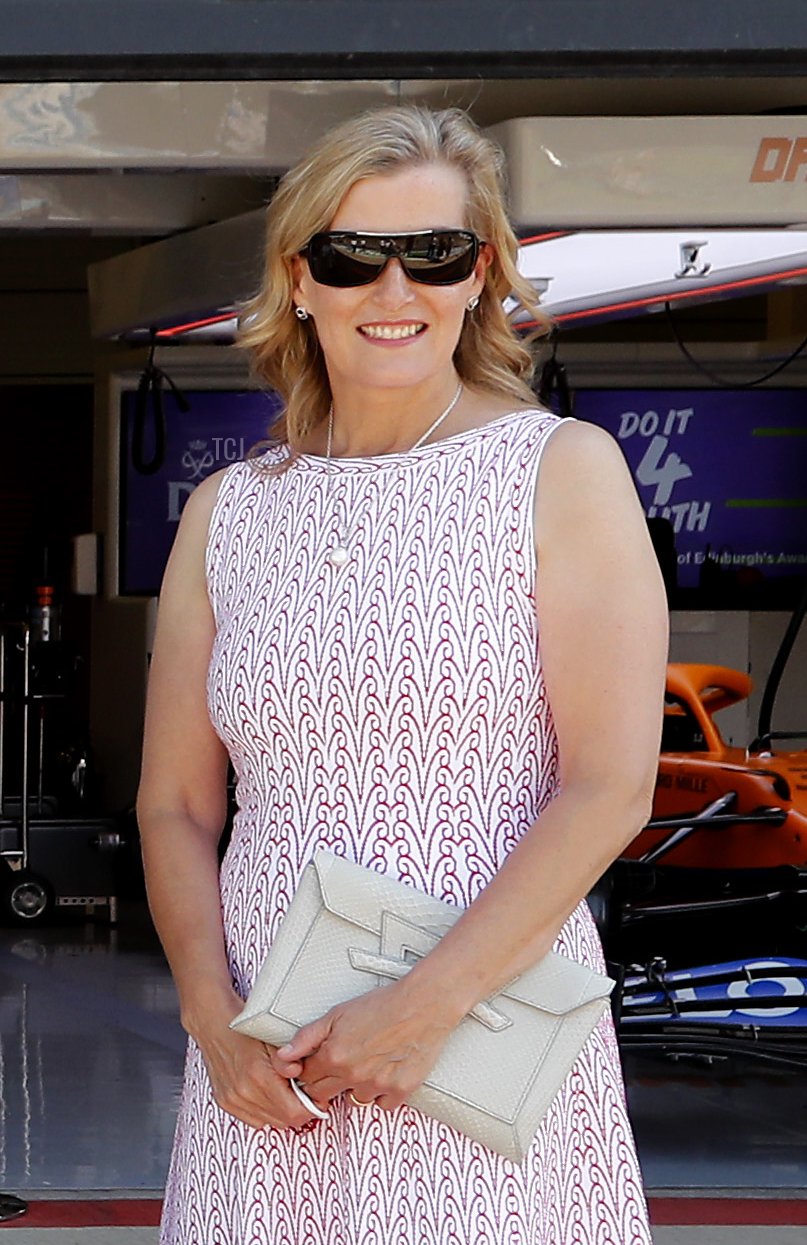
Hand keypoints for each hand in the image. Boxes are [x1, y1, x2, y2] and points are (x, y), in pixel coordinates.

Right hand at [193, 994, 325, 1129]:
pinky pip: (253, 1120)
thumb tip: (300, 1074)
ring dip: (280, 1111)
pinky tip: (267, 1094)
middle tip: (302, 1092)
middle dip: (297, 1109)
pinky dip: (264, 1112)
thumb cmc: (245, 1029)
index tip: (316, 1099)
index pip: (294, 1113)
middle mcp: (244, 1093)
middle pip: (283, 1121)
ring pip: (269, 1122)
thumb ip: (290, 1058)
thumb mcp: (274, 1037)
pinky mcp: (225, 1102)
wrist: (215, 1024)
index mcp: (260, 1076)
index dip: (310, 1108)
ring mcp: (233, 1100)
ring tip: (284, 1091)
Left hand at [270, 982, 454, 1111]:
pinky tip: (385, 1073)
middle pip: (324, 1095)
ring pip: (353, 1101)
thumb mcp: (337, 1013)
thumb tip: (283, 1056)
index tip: (318, 1064)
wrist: (422, 1004)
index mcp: (333, 1056)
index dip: (310, 1070)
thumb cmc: (381, 1004)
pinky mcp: (400, 1091)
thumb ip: (307, 1036)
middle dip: (326, 1082)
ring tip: (366, 1065)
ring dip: (354, 1088)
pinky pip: (382, 1105)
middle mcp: (352, 1075)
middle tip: (341, 1064)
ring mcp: (377, 1086)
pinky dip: (381, 1094)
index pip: (306, 1079)